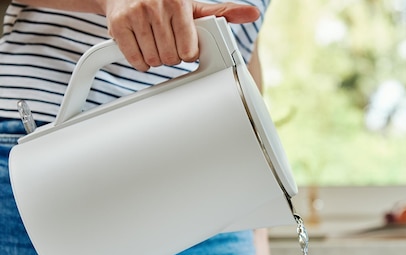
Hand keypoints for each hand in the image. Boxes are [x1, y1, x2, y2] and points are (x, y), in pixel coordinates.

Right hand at [102, 0, 259, 70]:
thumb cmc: (165, 1)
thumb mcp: (194, 5)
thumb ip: (224, 12)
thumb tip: (252, 14)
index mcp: (178, 3)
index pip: (189, 50)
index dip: (188, 52)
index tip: (184, 46)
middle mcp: (156, 7)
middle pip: (171, 59)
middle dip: (172, 56)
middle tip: (168, 45)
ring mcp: (135, 15)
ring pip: (154, 61)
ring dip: (156, 59)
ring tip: (155, 44)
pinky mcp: (117, 25)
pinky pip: (135, 61)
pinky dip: (140, 62)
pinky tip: (143, 49)